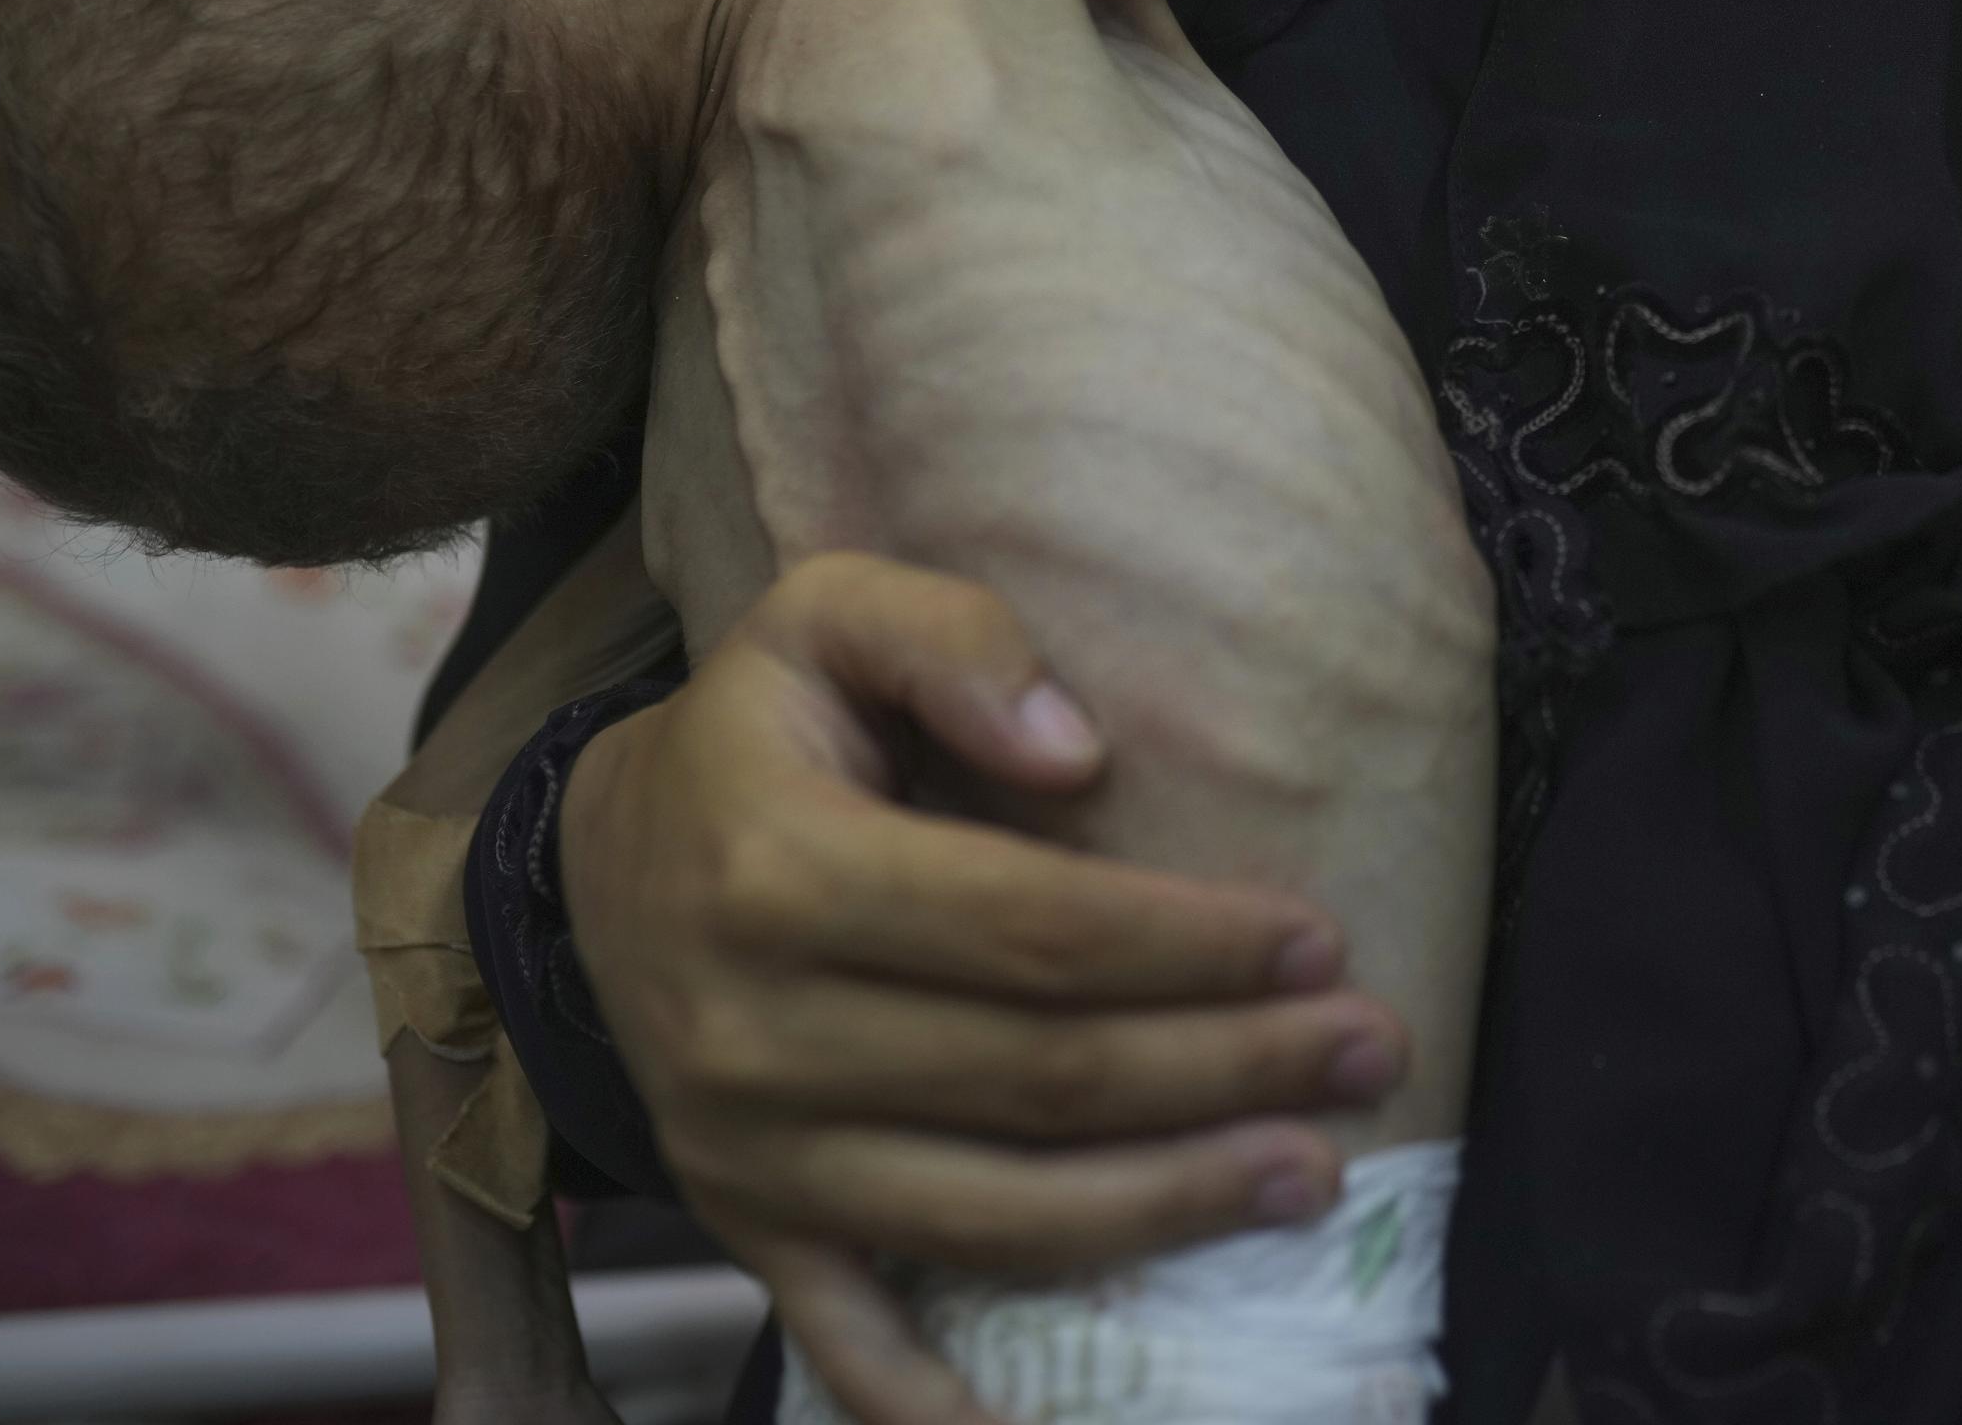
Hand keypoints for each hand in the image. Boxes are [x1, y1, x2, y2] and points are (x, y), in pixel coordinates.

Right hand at [559, 555, 1407, 1424]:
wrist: (592, 857)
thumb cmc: (757, 729)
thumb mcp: (826, 615)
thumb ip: (953, 642)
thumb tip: (1077, 749)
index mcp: (783, 874)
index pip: (1034, 933)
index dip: (1186, 945)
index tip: (1315, 939)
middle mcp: (756, 1036)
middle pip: (1042, 1079)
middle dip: (1226, 1070)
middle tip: (1368, 1052)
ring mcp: (749, 1155)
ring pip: (994, 1215)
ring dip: (1167, 1210)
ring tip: (1307, 1176)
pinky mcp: (749, 1227)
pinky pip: (852, 1340)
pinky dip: (943, 1405)